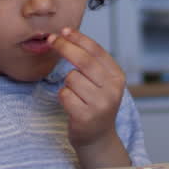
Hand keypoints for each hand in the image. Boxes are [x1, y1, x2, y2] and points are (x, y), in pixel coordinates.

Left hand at [49, 27, 130, 167]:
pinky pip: (65, 95)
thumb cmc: (96, 105)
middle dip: (64, 47)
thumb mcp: (102, 82)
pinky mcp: (85, 116)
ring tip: (76, 95)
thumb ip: (91, 62)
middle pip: (83, 61)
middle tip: (50, 40)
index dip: (79, 38)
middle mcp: (112, 89)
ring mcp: (100, 104)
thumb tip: (67, 35)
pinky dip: (63, 97)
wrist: (98, 137)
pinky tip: (72, 105)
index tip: (63, 31)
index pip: (97, 51)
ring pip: (71, 78)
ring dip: (67, 83)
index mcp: (117, 77)